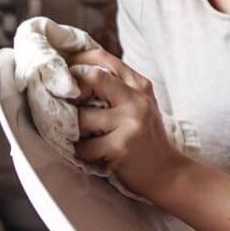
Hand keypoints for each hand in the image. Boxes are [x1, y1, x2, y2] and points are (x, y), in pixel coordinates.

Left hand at [67, 49, 184, 199]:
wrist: (168, 172)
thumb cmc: (145, 138)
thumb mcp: (138, 105)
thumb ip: (116, 87)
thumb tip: (75, 73)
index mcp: (140, 85)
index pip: (103, 58)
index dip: (76, 61)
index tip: (61, 71)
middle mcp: (138, 99)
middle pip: (93, 77)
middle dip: (72, 90)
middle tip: (65, 105)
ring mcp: (131, 122)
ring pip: (82, 116)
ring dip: (74, 130)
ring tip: (84, 137)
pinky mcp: (122, 146)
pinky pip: (85, 146)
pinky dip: (82, 152)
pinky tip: (94, 154)